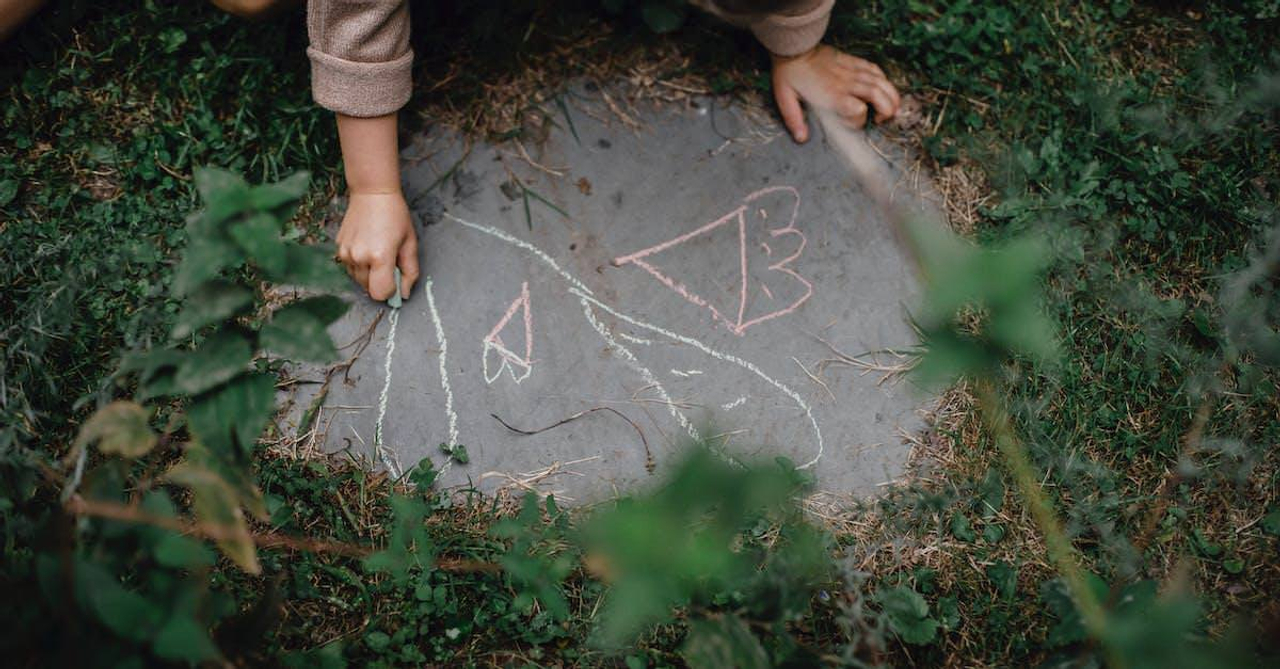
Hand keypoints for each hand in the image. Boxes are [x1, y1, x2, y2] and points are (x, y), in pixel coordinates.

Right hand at [335, 190, 418, 300]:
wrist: (372, 193)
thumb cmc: (395, 215)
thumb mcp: (410, 243)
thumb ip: (410, 272)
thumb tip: (404, 294)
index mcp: (380, 257)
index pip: (380, 293)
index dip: (391, 291)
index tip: (396, 279)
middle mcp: (359, 257)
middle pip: (369, 289)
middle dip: (381, 282)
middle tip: (389, 262)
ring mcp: (345, 253)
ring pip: (358, 280)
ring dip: (369, 274)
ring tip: (378, 252)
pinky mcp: (339, 248)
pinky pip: (350, 268)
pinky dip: (360, 265)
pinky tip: (367, 247)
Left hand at [770, 45, 901, 141]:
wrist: (794, 46)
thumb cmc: (789, 74)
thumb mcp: (785, 99)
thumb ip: (794, 120)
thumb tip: (802, 139)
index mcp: (832, 95)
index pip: (859, 111)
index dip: (859, 122)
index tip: (852, 124)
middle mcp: (846, 83)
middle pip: (878, 96)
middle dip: (887, 110)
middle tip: (881, 119)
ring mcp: (852, 71)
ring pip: (881, 82)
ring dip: (891, 96)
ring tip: (891, 107)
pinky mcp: (853, 61)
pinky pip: (874, 69)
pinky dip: (883, 79)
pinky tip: (883, 87)